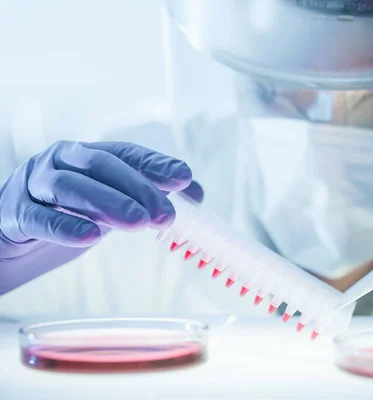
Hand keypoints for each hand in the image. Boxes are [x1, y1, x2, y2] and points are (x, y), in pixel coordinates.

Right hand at [0, 141, 196, 293]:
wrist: (8, 241)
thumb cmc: (65, 216)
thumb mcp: (110, 206)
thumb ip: (149, 197)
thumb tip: (199, 195)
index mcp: (87, 156)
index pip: (126, 154)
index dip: (155, 164)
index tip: (184, 177)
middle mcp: (60, 162)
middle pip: (101, 165)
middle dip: (138, 187)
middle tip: (166, 214)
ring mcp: (32, 184)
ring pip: (71, 187)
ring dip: (107, 203)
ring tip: (138, 222)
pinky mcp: (12, 213)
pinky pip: (37, 218)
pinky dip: (64, 226)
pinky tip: (89, 237)